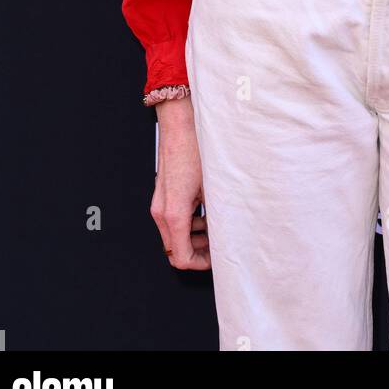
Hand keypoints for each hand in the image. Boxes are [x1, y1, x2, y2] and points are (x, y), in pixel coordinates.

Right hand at [150, 97, 210, 269]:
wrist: (181, 124)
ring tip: (217, 226)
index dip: (201, 264)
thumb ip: (218, 214)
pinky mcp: (162, 195)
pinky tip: (207, 211)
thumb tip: (229, 231)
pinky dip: (189, 222)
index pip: (181, 257)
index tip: (217, 259)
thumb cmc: (195, 149)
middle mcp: (162, 211)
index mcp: (174, 214)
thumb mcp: (214, 186)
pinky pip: (174, 219)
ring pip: (174, 235)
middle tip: (219, 244)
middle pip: (176, 249)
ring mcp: (160, 203)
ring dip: (195, 237)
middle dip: (198, 251)